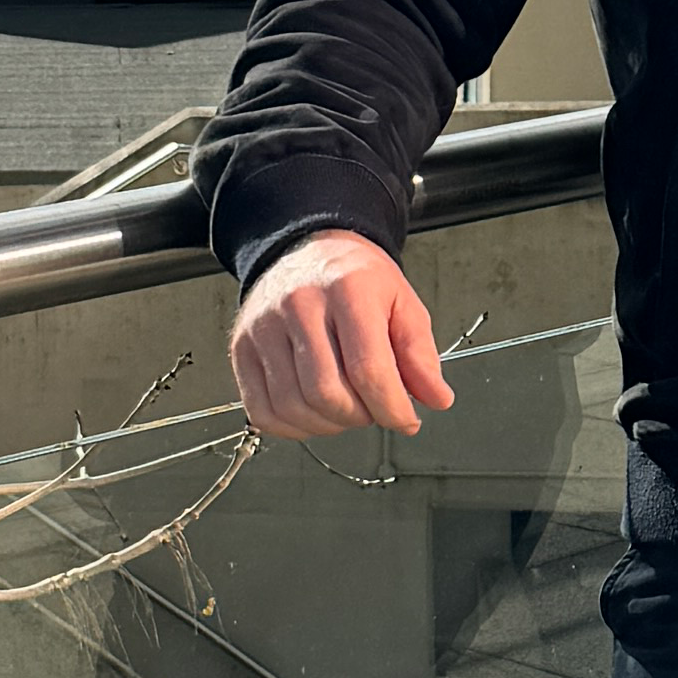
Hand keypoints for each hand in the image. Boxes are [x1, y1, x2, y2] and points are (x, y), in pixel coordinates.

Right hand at [227, 232, 454, 437]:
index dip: (392, 408)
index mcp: (347, 289)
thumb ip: (420, 353)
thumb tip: (436, 398)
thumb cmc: (355, 278)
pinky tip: (314, 413)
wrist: (307, 250)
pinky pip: (262, 411)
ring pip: (294, 407)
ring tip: (346, 408)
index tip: (406, 420)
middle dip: (360, 417)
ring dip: (329, 425)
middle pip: (327, 393)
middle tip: (373, 408)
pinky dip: (293, 427)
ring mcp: (263, 328)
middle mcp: (299, 304)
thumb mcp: (402, 303)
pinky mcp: (242, 348)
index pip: (368, 369)